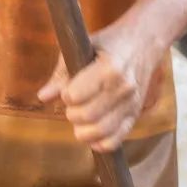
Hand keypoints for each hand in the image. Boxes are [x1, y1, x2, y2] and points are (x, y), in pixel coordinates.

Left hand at [38, 21, 157, 152]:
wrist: (144, 43)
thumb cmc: (108, 44)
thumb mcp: (83, 48)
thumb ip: (61, 74)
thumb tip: (43, 97)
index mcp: (109, 68)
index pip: (75, 95)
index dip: (66, 95)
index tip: (68, 90)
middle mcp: (123, 88)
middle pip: (87, 116)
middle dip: (72, 113)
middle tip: (73, 105)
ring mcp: (132, 103)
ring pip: (101, 132)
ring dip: (83, 130)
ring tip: (81, 118)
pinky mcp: (135, 115)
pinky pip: (115, 140)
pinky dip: (99, 143)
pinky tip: (92, 134)